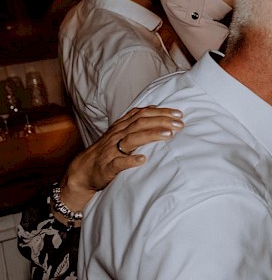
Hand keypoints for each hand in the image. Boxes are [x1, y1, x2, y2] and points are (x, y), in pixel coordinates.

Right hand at [59, 107, 183, 214]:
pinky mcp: (108, 167)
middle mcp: (117, 136)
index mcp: (121, 127)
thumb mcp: (120, 133)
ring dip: (151, 135)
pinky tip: (142, 160)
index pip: (142, 114)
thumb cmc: (106, 151)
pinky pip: (119, 163)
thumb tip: (154, 109)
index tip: (178, 113)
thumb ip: (135, 122)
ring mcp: (112, 151)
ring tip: (168, 135)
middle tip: (180, 124)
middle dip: (161, 121)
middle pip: (140, 123)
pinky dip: (130, 160)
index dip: (160, 112)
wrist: (83, 171)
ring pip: (132, 139)